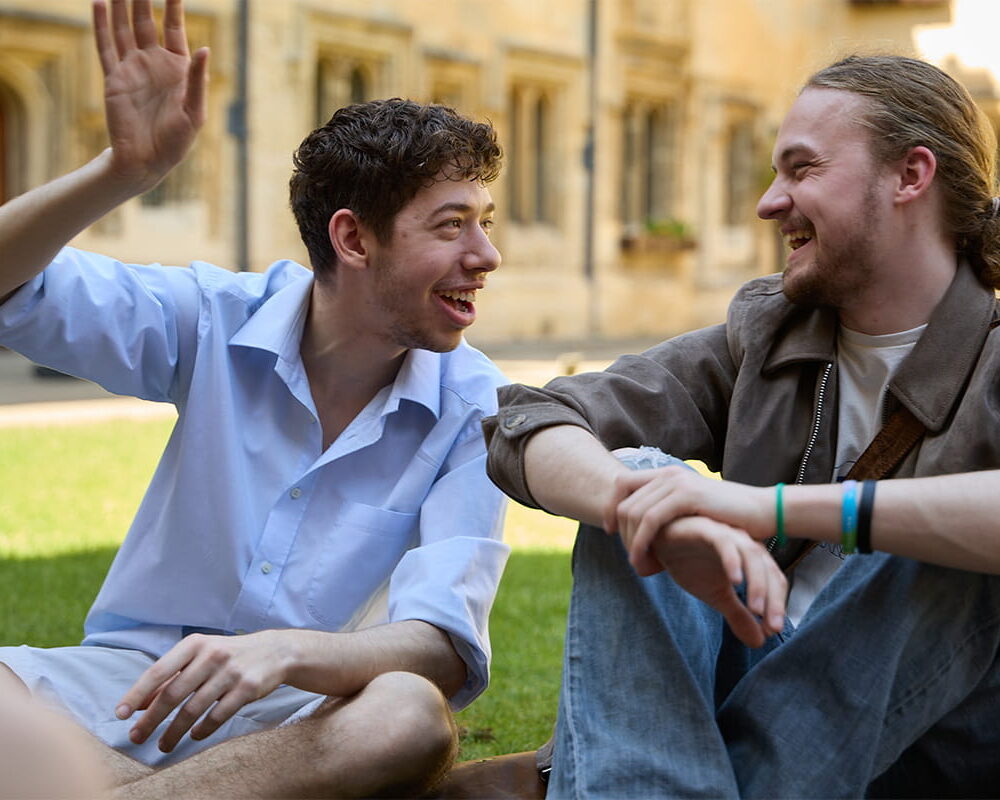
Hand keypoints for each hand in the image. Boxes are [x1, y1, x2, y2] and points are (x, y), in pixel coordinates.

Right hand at [93, 0, 208, 190]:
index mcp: (178, 68)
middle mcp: (154, 63)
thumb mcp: (194, 112)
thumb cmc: (177, 141)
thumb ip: (197, 80)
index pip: (174, 27)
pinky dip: (101, 25)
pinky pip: (106, 46)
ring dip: (121, 4)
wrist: (148, 161)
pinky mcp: (114, 78)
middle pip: (147, 20)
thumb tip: (205, 49)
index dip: (173, 4)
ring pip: (124, 28)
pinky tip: (97, 3)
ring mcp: (132, 68)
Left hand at [116, 631, 292, 752]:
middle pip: (173, 693)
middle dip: (151, 719)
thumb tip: (139, 703)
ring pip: (194, 709)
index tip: (121, 714)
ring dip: (174, 731)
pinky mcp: (247, 688)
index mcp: (194, 644)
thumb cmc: (228, 655)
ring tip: (163, 745)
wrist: (275, 651)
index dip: (137, 694)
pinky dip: (202, 729)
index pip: (158, 671)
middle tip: (136, 737)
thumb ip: (171, 677)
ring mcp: (230, 672)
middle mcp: (211, 655)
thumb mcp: (199, 657)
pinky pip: (218, 715)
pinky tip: (194, 735)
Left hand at [604, 466, 772, 569]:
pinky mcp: (686, 495)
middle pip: (623, 502)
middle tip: (632, 559)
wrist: (762, 512)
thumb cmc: (728, 517)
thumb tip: (644, 526)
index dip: (610, 508)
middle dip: (621, 533)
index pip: (621, 484)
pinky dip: (641, 542)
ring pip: (633, 512)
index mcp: (666, 473)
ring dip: (630, 542)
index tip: (611, 532)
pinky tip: (645, 559)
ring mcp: (676, 481)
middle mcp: (667, 473)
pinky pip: (650, 519)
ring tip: (638, 565)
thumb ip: (668, 511)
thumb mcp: (691, 510)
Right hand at [650, 515, 786, 647]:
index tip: (772, 631)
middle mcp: (743, 543)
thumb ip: (738, 614)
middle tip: (772, 627)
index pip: (774, 581)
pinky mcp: (705, 528)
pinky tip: (735, 581)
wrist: (657, 542)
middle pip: (768, 570)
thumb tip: (759, 642)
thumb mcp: (715, 594)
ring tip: (755, 609)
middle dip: (773, 599)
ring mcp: (725, 534)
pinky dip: (732, 560)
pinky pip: (724, 542)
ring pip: (751, 555)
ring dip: (757, 583)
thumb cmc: (689, 562)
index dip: (776, 606)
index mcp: (750, 558)